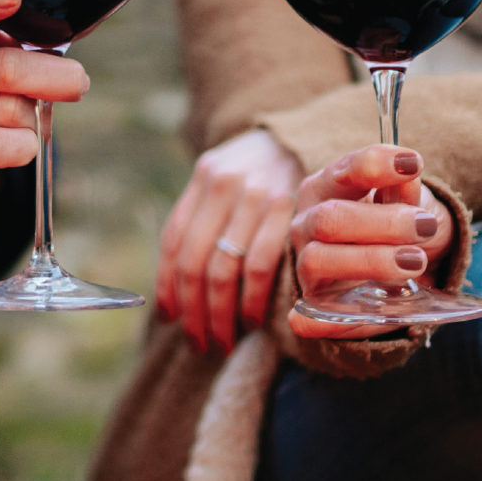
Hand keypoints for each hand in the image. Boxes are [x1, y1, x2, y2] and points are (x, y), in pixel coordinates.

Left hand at [155, 130, 300, 353]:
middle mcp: (224, 184)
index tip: (170, 317)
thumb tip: (174, 290)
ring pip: (223, 270)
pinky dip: (250, 301)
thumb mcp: (229, 176)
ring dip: (218, 315)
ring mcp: (256, 195)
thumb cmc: (266, 169)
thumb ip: (204, 216)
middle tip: (198, 342)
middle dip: (192, 311)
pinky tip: (250, 320)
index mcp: (203, 177)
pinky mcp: (289, 209)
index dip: (167, 285)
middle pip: (194, 262)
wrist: (314, 138)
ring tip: (221, 340)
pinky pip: (258, 267)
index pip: (173, 241)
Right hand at [285, 145, 456, 341]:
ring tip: (413, 261)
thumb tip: (407, 176)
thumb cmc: (405, 226)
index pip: (346, 169)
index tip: (412, 163)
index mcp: (329, 185)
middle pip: (330, 218)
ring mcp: (307, 261)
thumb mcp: (417, 203)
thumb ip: (410, 191)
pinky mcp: (315, 302)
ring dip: (370, 260)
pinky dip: (313, 320)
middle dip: (381, 222)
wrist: (407, 268)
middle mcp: (309, 220)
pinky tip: (314, 321)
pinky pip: (309, 314)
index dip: (376, 164)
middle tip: (424, 226)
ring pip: (319, 259)